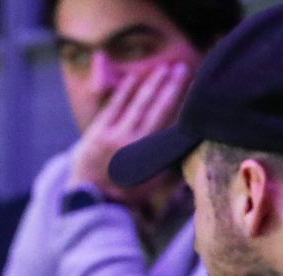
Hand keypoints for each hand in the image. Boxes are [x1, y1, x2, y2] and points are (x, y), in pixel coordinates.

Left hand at [68, 62, 190, 203]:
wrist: (92, 200)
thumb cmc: (126, 192)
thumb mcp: (153, 181)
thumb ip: (168, 159)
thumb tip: (188, 142)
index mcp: (148, 152)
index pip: (167, 119)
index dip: (178, 99)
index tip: (189, 84)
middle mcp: (133, 140)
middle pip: (154, 106)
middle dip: (169, 85)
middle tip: (181, 67)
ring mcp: (113, 134)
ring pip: (136, 103)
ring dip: (149, 84)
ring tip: (162, 68)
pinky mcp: (97, 132)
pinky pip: (113, 107)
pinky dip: (124, 92)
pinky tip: (133, 78)